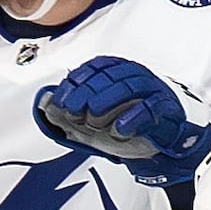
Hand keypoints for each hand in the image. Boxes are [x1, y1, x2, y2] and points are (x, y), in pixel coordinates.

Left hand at [32, 56, 210, 189]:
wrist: (164, 141)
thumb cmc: (129, 123)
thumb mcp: (93, 119)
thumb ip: (70, 111)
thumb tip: (44, 102)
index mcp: (118, 72)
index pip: (95, 68)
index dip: (76, 82)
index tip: (61, 100)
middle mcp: (134, 76)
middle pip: (110, 76)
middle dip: (88, 92)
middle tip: (72, 110)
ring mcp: (152, 91)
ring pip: (130, 87)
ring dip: (108, 102)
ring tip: (92, 118)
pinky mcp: (165, 110)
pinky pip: (150, 109)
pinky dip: (133, 118)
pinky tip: (119, 129)